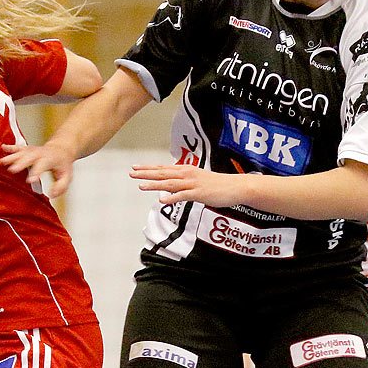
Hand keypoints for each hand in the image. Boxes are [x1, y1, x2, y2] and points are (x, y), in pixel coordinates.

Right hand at [1, 142, 75, 197]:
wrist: (61, 149)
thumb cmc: (63, 164)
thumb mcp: (67, 176)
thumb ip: (61, 186)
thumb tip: (52, 194)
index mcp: (51, 159)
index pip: (43, 165)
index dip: (36, 172)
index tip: (29, 180)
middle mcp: (40, 153)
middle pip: (29, 157)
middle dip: (20, 163)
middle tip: (12, 170)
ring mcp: (33, 151)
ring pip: (22, 152)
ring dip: (12, 157)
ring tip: (2, 162)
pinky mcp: (28, 150)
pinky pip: (19, 148)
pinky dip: (11, 148)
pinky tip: (3, 148)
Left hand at [130, 163, 245, 207]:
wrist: (235, 187)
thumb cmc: (217, 185)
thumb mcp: (197, 180)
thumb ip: (183, 182)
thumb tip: (170, 186)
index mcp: (186, 170)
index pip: (163, 168)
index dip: (148, 168)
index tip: (135, 167)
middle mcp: (187, 175)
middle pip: (163, 173)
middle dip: (146, 173)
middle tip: (132, 173)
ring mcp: (193, 184)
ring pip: (170, 183)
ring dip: (155, 184)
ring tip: (141, 186)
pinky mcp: (199, 193)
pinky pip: (183, 196)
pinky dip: (172, 197)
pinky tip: (162, 200)